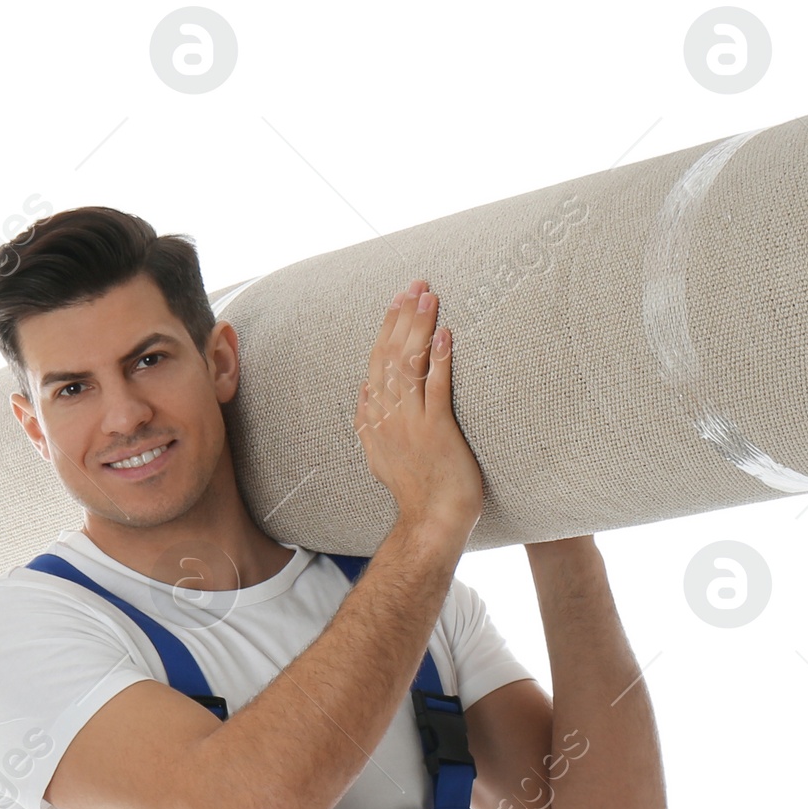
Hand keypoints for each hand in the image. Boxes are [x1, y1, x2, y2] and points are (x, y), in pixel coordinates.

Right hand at [355, 279, 483, 536]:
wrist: (431, 523)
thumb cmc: (416, 492)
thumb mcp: (380, 457)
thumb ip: (368, 424)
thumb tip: (362, 393)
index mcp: (374, 420)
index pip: (377, 363)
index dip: (388, 328)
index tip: (398, 300)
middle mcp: (388, 418)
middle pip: (391, 356)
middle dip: (404, 316)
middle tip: (417, 285)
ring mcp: (410, 425)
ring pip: (409, 366)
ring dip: (420, 328)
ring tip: (430, 298)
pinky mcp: (436, 433)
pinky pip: (435, 390)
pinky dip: (439, 361)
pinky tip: (445, 336)